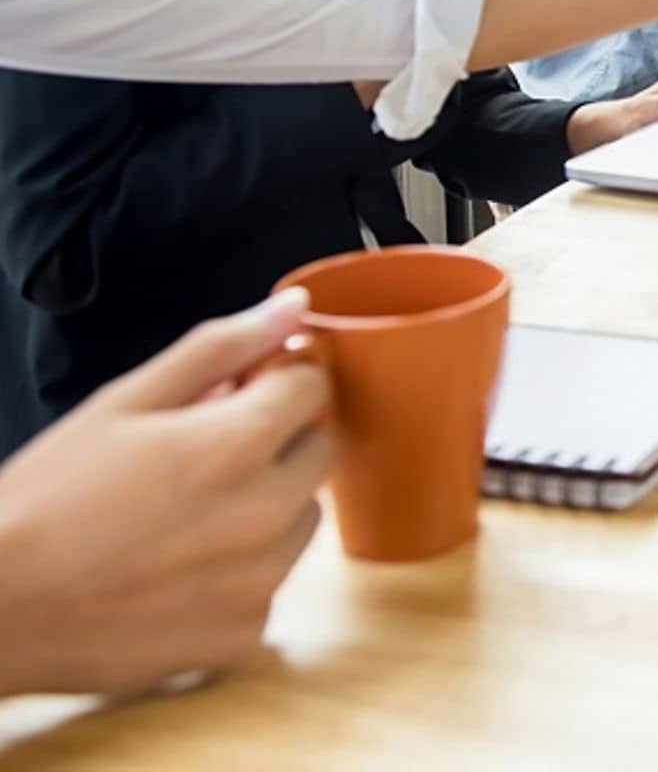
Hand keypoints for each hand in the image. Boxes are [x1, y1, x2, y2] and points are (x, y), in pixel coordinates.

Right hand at [0, 291, 331, 696]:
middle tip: (207, 451)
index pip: (312, 386)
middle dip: (279, 439)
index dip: (277, 379)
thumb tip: (297, 309)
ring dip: (267, 506)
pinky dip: (241, 573)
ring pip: (301, 521)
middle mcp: (267, 516)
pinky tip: (178, 570)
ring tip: (185, 514)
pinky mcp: (241, 639)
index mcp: (240, 446)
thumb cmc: (48, 496)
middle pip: (318, 451)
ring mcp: (259, 584)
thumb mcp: (125, 401)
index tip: (241, 389)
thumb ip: (222, 348)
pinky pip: (271, 587)